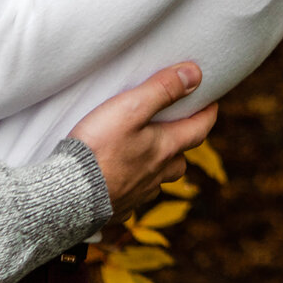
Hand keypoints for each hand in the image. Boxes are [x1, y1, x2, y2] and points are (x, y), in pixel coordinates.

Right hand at [69, 63, 217, 217]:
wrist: (70, 192)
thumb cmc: (99, 147)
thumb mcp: (129, 108)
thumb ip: (162, 90)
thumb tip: (195, 74)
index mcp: (165, 148)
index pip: (199, 130)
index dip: (208, 114)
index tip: (212, 102)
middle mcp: (157, 174)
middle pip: (180, 160)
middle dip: (182, 144)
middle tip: (175, 128)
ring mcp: (138, 194)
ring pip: (158, 180)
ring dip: (159, 166)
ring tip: (146, 153)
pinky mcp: (118, 208)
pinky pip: (134, 197)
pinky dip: (133, 186)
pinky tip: (121, 179)